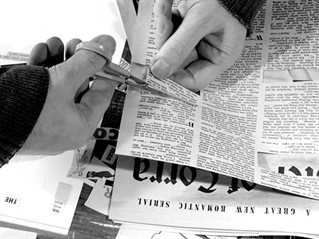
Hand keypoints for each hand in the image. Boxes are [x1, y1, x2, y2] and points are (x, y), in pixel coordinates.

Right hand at [19, 35, 116, 154]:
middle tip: (77, 44)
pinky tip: (40, 53)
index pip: (102, 94)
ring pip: (60, 85)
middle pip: (80, 87)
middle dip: (77, 61)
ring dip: (58, 60)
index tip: (103, 53)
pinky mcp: (32, 111)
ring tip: (54, 44)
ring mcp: (48, 119)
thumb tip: (107, 47)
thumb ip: (87, 62)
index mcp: (82, 126)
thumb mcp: (62, 81)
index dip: (104, 70)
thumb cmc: (23, 113)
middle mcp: (67, 125)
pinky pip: (44, 89)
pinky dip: (42, 69)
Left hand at [150, 0, 246, 90]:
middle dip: (165, 44)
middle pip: (177, 62)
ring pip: (169, 46)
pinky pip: (169, 30)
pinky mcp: (186, 26)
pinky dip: (164, 16)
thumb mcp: (201, 20)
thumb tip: (159, 71)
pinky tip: (166, 4)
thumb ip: (179, 47)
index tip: (156, 68)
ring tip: (165, 9)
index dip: (173, 77)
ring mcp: (195, 39)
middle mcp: (207, 51)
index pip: (193, 80)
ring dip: (163, 27)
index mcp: (220, 57)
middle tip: (163, 26)